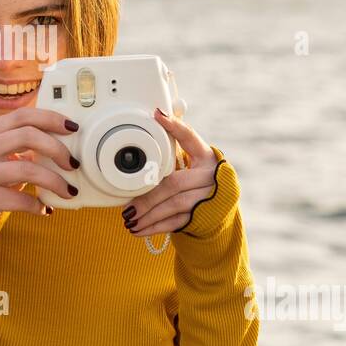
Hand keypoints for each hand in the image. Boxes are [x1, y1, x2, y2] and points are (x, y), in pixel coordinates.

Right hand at [0, 107, 79, 221]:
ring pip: (26, 169)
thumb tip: (65, 140)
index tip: (72, 128)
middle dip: (57, 149)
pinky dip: (38, 205)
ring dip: (54, 181)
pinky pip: (20, 200)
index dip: (50, 119)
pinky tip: (45, 208)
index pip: (23, 116)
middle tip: (72, 163)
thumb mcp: (0, 149)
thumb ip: (24, 140)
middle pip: (26, 136)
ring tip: (68, 190)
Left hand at [121, 107, 217, 236]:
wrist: (218, 210)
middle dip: (147, 196)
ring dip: (148, 214)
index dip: (175, 126)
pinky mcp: (204, 216)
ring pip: (174, 205)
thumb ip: (173, 153)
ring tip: (129, 219)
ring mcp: (209, 197)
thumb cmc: (196, 182)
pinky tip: (138, 230)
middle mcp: (211, 175)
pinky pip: (176, 222)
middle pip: (175, 183)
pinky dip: (155, 227)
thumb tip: (150, 130)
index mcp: (206, 156)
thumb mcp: (190, 164)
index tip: (157, 115)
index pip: (190, 137)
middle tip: (127, 206)